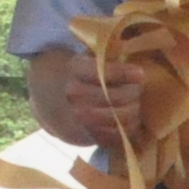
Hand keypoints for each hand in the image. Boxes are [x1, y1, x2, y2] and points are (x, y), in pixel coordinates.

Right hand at [27, 43, 150, 150]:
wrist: (49, 97)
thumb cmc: (75, 72)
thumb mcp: (84, 57)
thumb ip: (104, 56)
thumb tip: (128, 52)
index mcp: (74, 70)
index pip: (102, 74)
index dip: (124, 74)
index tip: (140, 73)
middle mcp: (73, 96)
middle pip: (115, 97)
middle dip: (133, 93)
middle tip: (138, 88)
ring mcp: (78, 118)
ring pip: (118, 118)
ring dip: (133, 111)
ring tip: (135, 104)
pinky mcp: (85, 136)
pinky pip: (114, 136)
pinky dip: (128, 128)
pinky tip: (131, 119)